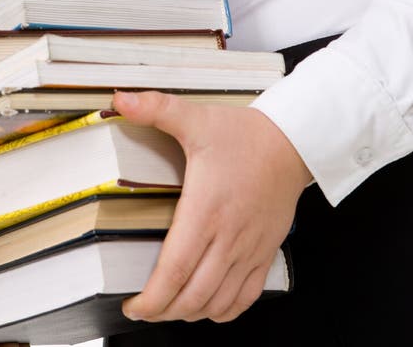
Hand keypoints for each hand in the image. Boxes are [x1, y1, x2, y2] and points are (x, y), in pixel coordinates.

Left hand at [113, 91, 311, 323]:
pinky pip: (247, 297)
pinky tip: (207, 306)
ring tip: (168, 307)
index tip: (132, 305)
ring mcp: (250, 249)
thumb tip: (120, 99)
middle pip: (194, 295)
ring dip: (190, 313)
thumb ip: (156, 109)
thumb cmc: (244, 134)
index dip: (152, 298)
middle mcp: (229, 237)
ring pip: (219, 302)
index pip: (175, 270)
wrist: (292, 141)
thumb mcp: (196, 118)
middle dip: (163, 311)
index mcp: (206, 209)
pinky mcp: (266, 252)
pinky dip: (224, 310)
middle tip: (143, 308)